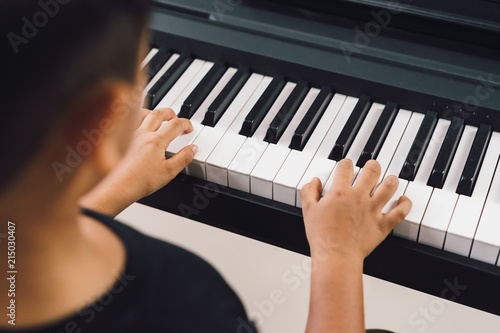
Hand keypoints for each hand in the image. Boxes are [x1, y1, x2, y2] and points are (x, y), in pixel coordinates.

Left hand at [80, 108, 196, 215]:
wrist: (119, 187)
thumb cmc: (140, 181)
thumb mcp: (169, 172)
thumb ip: (183, 158)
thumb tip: (193, 149)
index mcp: (156, 141)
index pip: (176, 124)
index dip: (186, 124)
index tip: (189, 128)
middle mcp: (143, 134)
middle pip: (159, 113)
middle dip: (171, 113)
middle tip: (176, 118)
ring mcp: (130, 135)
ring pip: (143, 114)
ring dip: (154, 113)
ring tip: (159, 119)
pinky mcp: (121, 140)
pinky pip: (129, 122)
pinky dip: (138, 119)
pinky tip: (140, 125)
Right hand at [301, 159, 411, 260]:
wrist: (336, 255)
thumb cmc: (322, 236)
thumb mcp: (308, 210)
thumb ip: (309, 192)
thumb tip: (314, 182)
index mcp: (340, 192)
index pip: (346, 166)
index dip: (346, 163)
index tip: (345, 166)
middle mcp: (359, 197)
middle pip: (372, 171)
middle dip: (372, 165)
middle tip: (372, 166)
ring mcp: (373, 210)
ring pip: (389, 186)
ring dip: (391, 180)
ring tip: (389, 179)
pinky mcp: (382, 224)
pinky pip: (400, 211)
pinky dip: (405, 204)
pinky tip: (404, 200)